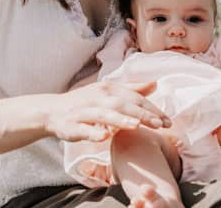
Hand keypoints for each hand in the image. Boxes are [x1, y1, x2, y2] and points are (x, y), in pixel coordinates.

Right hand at [44, 80, 171, 142]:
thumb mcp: (108, 93)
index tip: (168, 121)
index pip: (133, 98)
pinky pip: (83, 129)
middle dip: (141, 114)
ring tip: (136, 126)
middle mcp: (97, 97)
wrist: (52, 111)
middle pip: (122, 104)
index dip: (151, 109)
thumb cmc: (85, 103)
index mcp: (108, 89)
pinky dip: (93, 132)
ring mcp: (83, 111)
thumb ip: (132, 89)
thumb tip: (155, 83)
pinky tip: (104, 136)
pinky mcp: (71, 125)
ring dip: (120, 119)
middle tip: (160, 125)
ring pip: (103, 114)